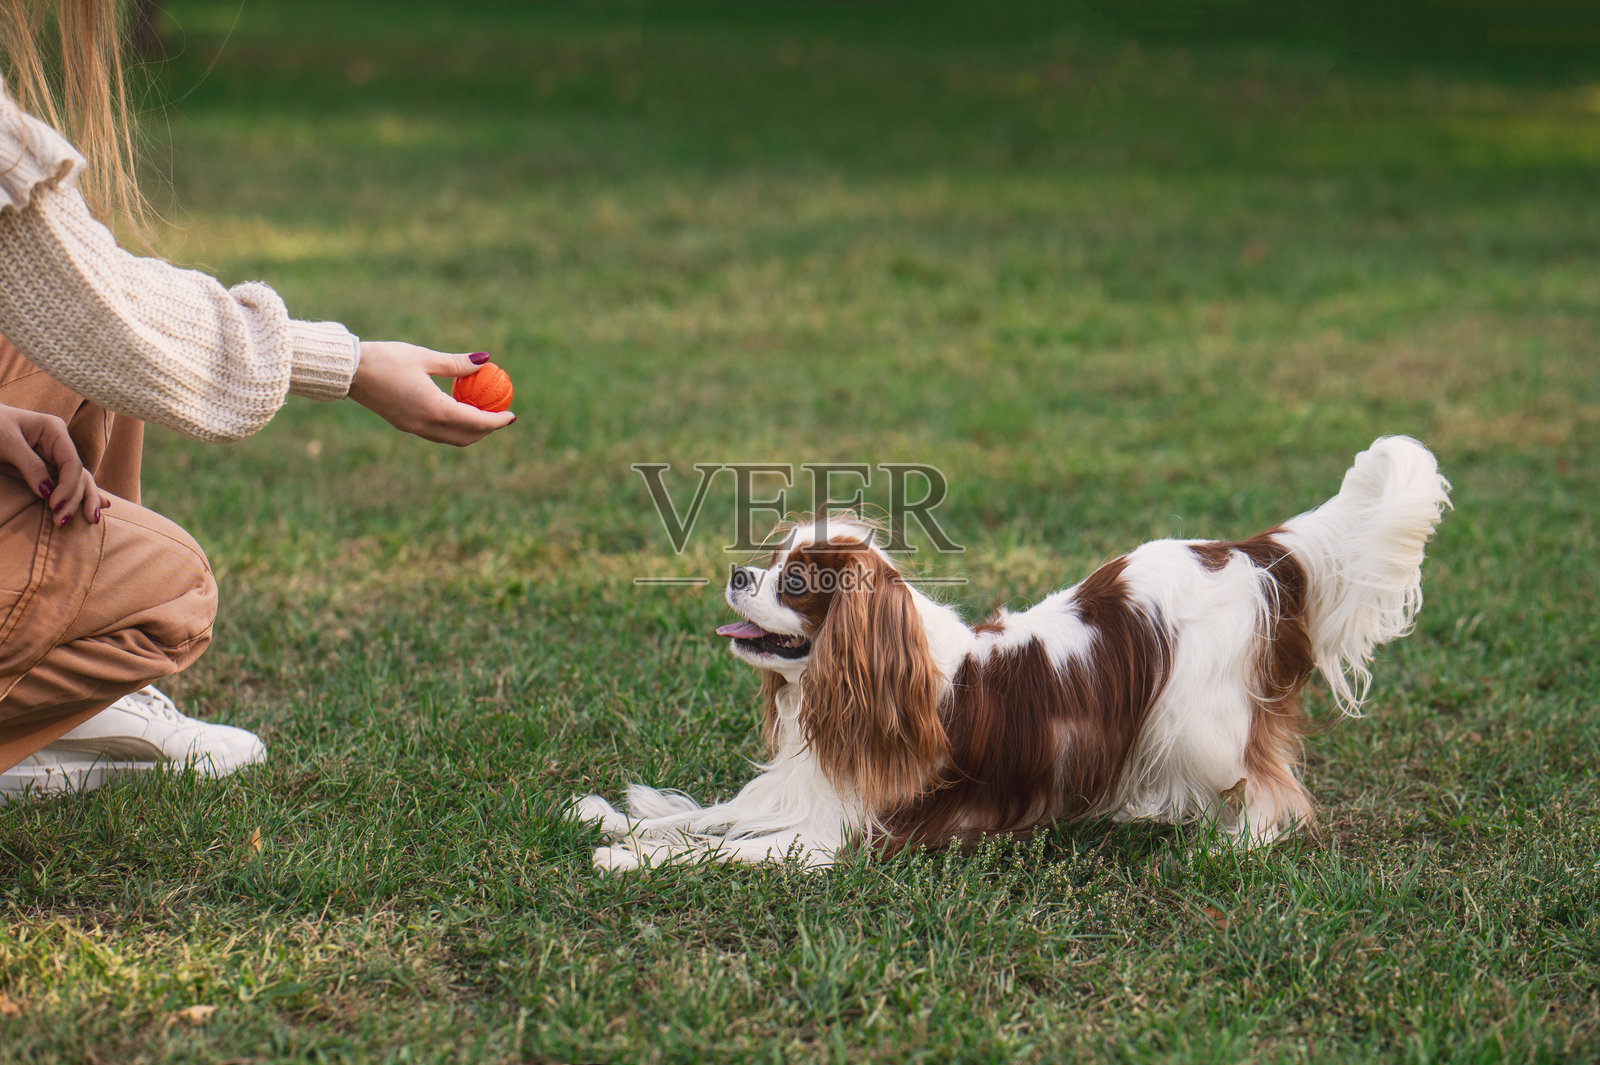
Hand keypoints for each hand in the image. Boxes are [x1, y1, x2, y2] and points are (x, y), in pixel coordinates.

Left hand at [0, 404, 109, 525]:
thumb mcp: (7, 442)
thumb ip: (30, 464)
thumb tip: (47, 492)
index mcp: (54, 431)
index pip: (72, 463)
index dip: (68, 486)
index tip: (54, 505)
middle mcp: (60, 444)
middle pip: (78, 475)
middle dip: (74, 499)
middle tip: (61, 521)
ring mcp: (55, 456)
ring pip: (78, 481)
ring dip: (81, 502)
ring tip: (87, 521)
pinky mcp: (46, 467)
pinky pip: (67, 483)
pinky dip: (82, 495)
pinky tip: (101, 504)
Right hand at [348, 342, 516, 445]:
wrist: (349, 372)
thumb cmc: (386, 359)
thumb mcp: (425, 357)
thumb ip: (456, 364)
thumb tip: (485, 360)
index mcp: (434, 409)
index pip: (476, 422)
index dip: (497, 421)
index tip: (512, 415)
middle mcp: (425, 424)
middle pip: (466, 437)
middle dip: (486, 430)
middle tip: (499, 414)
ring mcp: (413, 428)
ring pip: (451, 438)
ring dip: (470, 430)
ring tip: (481, 412)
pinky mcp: (405, 425)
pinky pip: (437, 432)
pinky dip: (453, 426)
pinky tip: (457, 408)